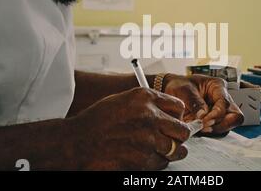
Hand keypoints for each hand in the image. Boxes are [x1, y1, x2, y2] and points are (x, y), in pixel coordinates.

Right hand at [67, 87, 189, 170]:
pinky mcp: (143, 159)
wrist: (76, 142)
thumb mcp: (123, 100)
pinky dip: (155, 163)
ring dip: (169, 152)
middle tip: (172, 139)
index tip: (173, 122)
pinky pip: (161, 163)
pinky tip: (142, 156)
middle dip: (179, 136)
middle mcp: (149, 115)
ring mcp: (147, 138)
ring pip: (177, 150)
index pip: (179, 107)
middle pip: (183, 130)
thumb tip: (170, 115)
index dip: (177, 117)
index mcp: (144, 97)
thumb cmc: (97, 121)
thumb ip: (148, 104)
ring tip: (157, 150)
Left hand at [163, 74, 243, 135]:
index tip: (204, 121)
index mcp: (218, 86)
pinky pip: (219, 129)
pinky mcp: (215, 120)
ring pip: (229, 125)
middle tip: (205, 128)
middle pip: (235, 116)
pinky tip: (199, 129)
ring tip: (199, 128)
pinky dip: (210, 131)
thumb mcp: (184, 89)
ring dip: (216, 129)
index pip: (225, 103)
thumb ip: (194, 102)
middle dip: (222, 125)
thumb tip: (203, 116)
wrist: (172, 90)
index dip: (216, 115)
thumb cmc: (179, 86)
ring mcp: (221, 110)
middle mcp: (223, 99)